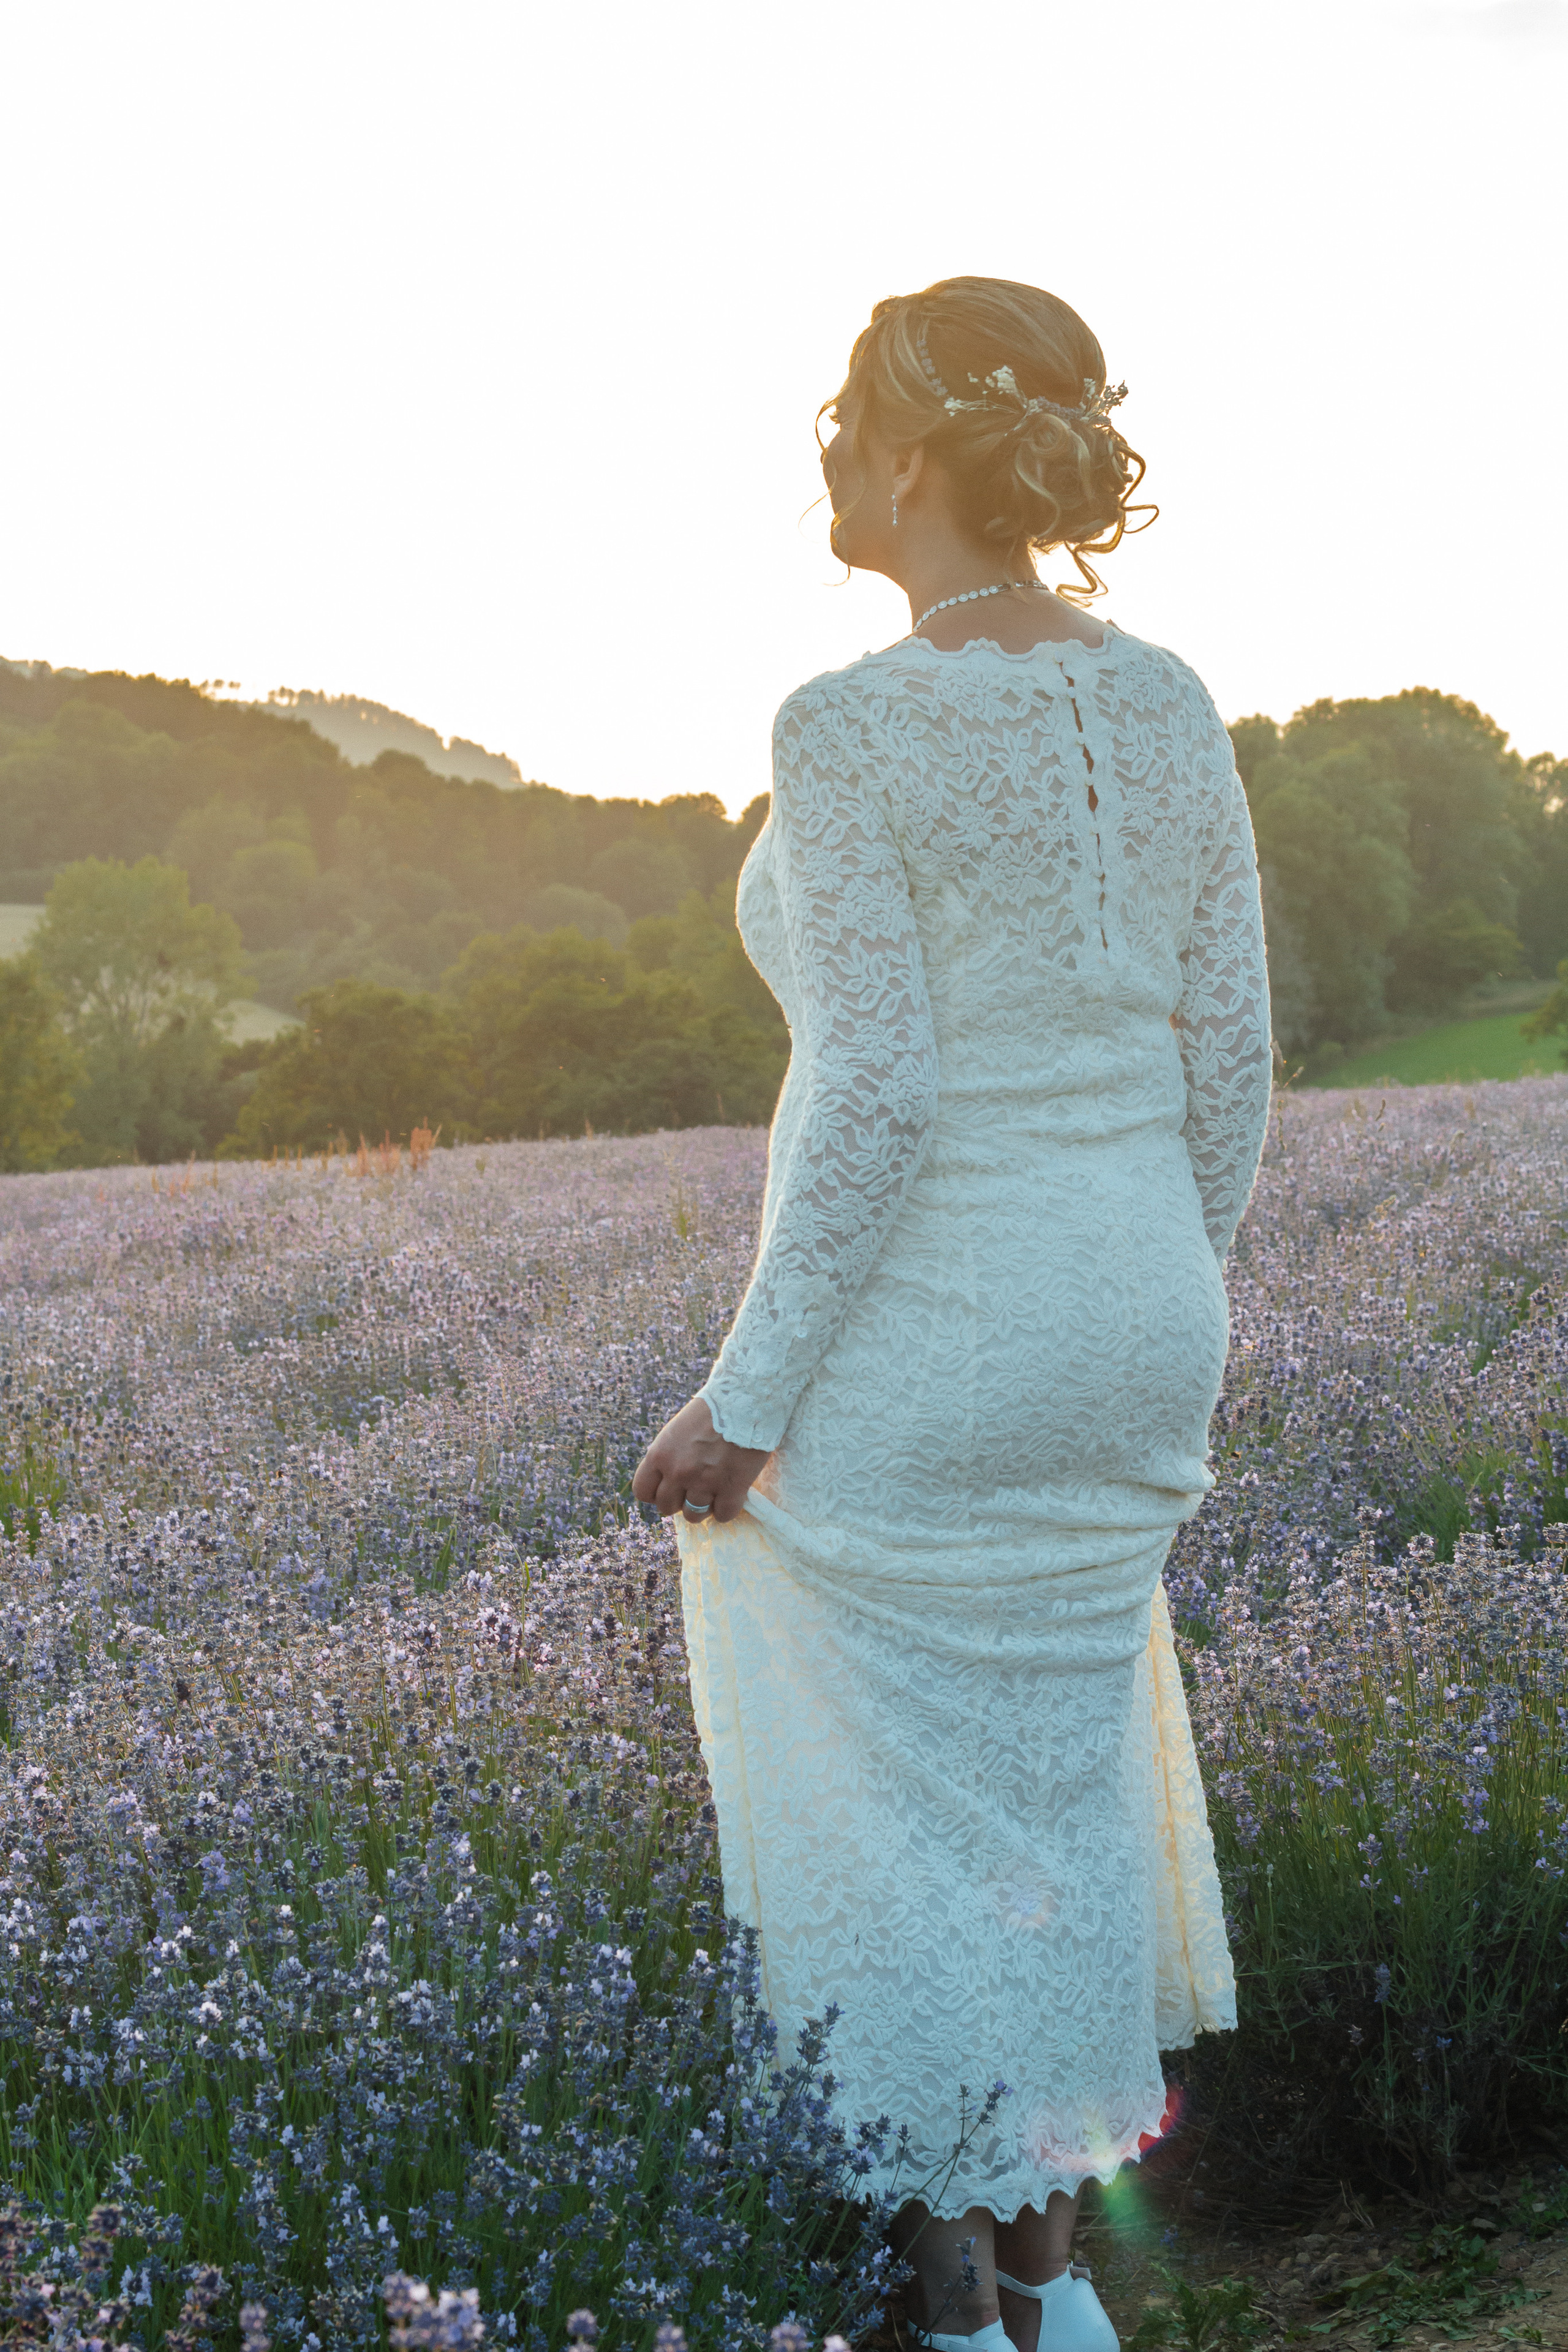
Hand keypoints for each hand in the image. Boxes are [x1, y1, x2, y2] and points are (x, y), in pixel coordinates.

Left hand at [631, 1396, 770, 1523]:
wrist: (746, 1399)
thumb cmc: (712, 1410)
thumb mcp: (677, 1430)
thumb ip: (669, 1456)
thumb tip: (669, 1481)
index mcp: (660, 1454)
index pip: (643, 1491)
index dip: (656, 1492)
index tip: (669, 1487)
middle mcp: (678, 1472)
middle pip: (666, 1507)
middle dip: (679, 1500)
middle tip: (694, 1488)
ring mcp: (704, 1483)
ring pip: (694, 1516)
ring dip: (703, 1506)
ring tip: (713, 1491)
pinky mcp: (732, 1489)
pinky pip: (723, 1515)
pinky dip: (727, 1508)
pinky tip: (732, 1492)